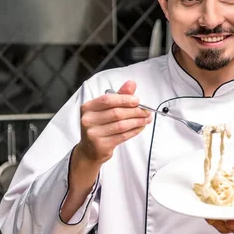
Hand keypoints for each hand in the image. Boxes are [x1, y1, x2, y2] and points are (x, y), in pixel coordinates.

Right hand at [62, 81, 151, 221]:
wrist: (89, 150)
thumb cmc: (100, 125)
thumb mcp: (106, 109)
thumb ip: (119, 96)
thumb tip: (132, 83)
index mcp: (87, 108)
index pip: (107, 100)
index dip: (125, 99)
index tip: (138, 100)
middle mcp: (87, 120)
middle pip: (117, 113)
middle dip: (135, 111)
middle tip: (146, 111)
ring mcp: (93, 134)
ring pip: (121, 125)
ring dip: (137, 121)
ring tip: (146, 119)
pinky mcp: (101, 145)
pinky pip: (122, 136)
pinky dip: (134, 131)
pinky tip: (140, 127)